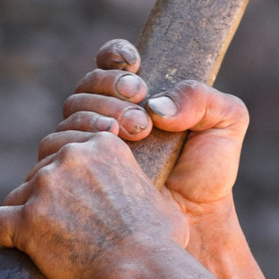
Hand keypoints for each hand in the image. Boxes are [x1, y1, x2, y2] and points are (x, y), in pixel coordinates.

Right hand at [28, 39, 254, 273]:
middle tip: (142, 114)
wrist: (196, 222)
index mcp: (136, 96)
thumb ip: (201, 98)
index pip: (109, 62)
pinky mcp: (73, 177)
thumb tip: (156, 105)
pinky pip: (53, 153)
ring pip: (68, 116)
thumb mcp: (225, 124)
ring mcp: (87, 146)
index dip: (114, 57)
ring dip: (94, 118)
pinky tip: (104, 155)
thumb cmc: (208, 173)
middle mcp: (106, 116)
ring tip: (133, 135)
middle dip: (109, 92)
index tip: (136, 66)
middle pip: (84, 89)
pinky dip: (73, 147)